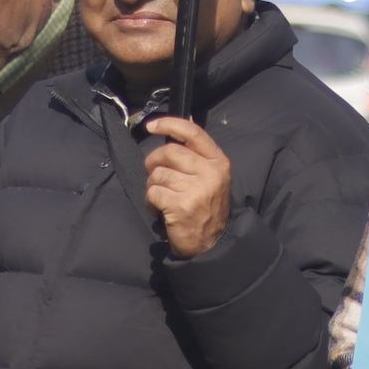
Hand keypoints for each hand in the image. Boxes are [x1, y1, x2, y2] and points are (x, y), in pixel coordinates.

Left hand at [143, 116, 232, 259]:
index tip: (151, 126)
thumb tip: (171, 130)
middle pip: (169, 152)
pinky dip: (151, 202)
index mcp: (218, 162)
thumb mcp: (210, 177)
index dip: (169, 124)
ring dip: (153, 186)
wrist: (211, 244)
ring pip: (158, 174)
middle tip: (155, 175)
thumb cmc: (205, 207)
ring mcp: (196, 190)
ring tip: (163, 198)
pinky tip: (160, 210)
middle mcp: (210, 173)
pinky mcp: (181, 206)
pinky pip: (153, 193)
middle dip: (154, 162)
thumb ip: (195, 155)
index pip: (192, 133)